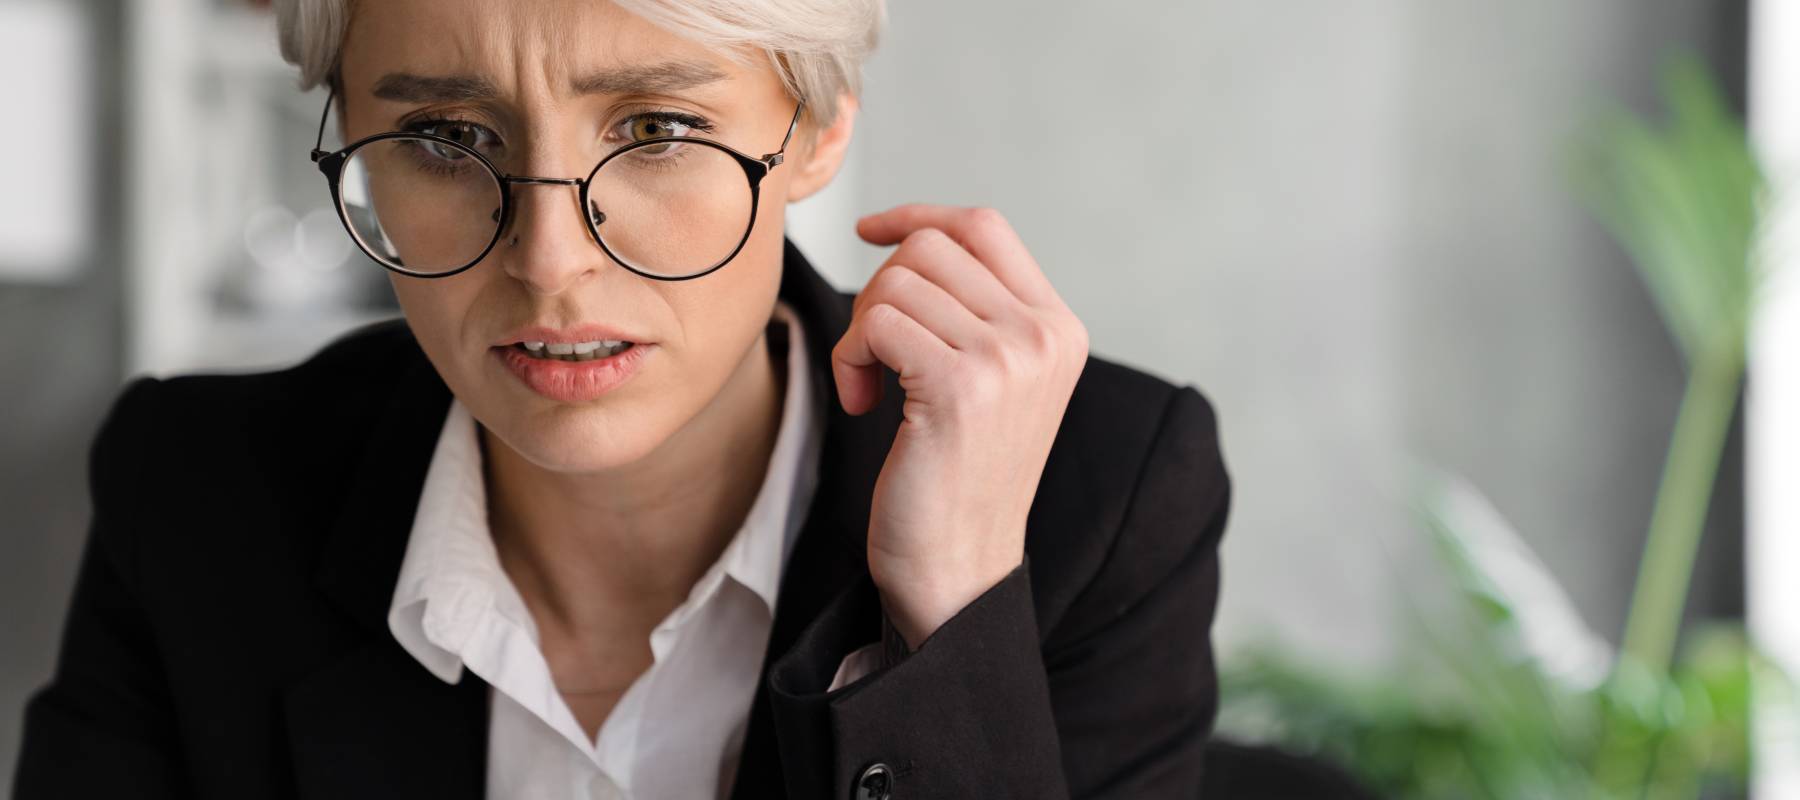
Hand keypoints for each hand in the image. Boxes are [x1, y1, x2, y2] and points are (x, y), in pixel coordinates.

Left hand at [833, 204, 1088, 649]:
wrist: (958, 569)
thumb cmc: (957, 478)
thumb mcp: (992, 381)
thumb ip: (976, 312)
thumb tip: (911, 236)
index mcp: (1059, 328)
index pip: (984, 226)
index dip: (919, 215)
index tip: (872, 233)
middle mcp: (1043, 336)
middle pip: (929, 247)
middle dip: (878, 290)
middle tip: (874, 354)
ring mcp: (1008, 359)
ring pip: (896, 281)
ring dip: (860, 331)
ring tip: (871, 386)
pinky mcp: (960, 387)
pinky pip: (876, 324)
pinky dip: (852, 358)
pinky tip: (863, 402)